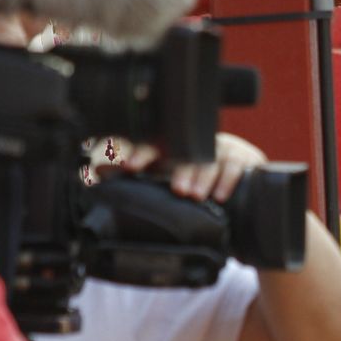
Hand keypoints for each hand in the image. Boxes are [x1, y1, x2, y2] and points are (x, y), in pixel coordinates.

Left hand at [119, 132, 267, 202]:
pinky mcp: (242, 158)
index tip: (129, 166)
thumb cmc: (194, 175)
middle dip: (181, 171)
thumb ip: (131, 172)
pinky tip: (220, 196)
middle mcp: (197, 145)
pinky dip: (227, 182)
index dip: (141, 153)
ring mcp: (221, 150)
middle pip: (187, 153)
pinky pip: (235, 168)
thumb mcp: (163, 174)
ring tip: (196, 196)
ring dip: (202, 178)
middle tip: (177, 189)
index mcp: (174, 147)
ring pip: (211, 160)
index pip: (155, 144)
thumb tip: (97, 171)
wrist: (240, 174)